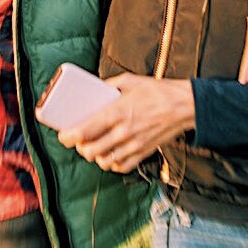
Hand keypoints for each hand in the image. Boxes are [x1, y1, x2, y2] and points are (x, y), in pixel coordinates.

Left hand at [58, 73, 195, 173]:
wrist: (184, 106)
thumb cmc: (156, 91)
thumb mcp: (128, 81)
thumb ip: (108, 86)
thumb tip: (92, 90)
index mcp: (117, 111)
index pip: (85, 130)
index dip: (69, 136)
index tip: (63, 135)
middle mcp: (124, 131)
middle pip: (91, 150)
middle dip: (80, 147)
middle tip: (77, 140)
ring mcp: (134, 145)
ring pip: (104, 161)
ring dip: (95, 156)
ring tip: (93, 147)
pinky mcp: (144, 153)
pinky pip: (122, 166)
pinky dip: (112, 164)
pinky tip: (110, 154)